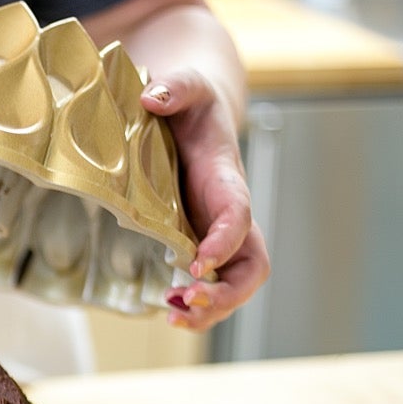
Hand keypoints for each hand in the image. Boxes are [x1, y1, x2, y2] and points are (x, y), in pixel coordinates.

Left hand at [141, 73, 269, 330]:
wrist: (196, 117)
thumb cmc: (193, 105)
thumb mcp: (188, 86)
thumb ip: (177, 87)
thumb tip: (152, 97)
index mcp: (226, 179)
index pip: (239, 214)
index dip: (224, 240)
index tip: (198, 261)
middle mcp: (228, 215)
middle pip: (250, 266)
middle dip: (227, 293)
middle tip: (190, 302)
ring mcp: (216, 235)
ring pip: (233, 285)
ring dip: (210, 310)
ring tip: (174, 317)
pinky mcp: (197, 245)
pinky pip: (208, 285)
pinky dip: (194, 305)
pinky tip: (166, 310)